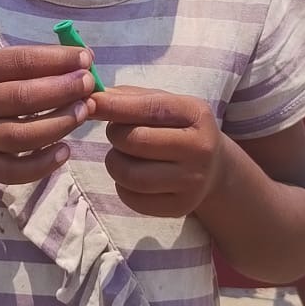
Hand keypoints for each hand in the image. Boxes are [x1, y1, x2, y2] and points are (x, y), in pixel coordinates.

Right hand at [0, 46, 96, 184]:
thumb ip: (36, 65)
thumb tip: (84, 59)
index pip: (20, 61)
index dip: (55, 59)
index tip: (85, 58)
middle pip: (22, 98)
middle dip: (62, 90)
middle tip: (89, 85)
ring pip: (22, 137)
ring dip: (58, 124)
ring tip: (84, 112)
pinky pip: (15, 171)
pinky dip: (42, 164)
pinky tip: (65, 151)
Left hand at [92, 86, 223, 216]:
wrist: (214, 168)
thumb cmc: (178, 128)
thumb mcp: (165, 103)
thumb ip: (129, 97)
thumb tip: (92, 98)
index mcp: (197, 114)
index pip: (150, 108)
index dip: (115, 105)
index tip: (90, 102)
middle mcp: (200, 149)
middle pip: (136, 141)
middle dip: (115, 135)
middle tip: (117, 133)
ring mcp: (192, 182)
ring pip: (130, 175)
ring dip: (115, 162)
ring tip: (123, 155)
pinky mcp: (180, 207)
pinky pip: (132, 198)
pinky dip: (121, 185)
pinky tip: (132, 175)